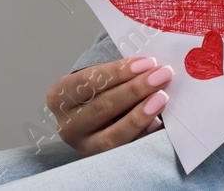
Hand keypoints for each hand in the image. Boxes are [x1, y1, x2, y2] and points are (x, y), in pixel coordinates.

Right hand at [45, 56, 171, 156]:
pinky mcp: (100, 160)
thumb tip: (153, 67)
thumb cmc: (101, 91)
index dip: (120, 71)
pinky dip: (141, 136)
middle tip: (162, 75)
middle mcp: (67, 124)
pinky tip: (157, 124)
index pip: (89, 81)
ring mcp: (83, 146)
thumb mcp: (99, 78)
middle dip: (136, 89)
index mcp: (60, 95)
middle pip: (102, 106)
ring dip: (140, 115)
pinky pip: (123, 150)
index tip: (148, 62)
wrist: (94, 117)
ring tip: (162, 98)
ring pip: (111, 135)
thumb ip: (120, 73)